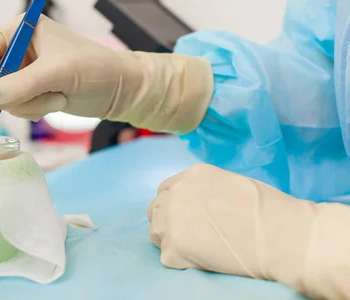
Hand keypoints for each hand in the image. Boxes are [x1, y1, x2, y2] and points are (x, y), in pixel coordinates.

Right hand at [0, 15, 212, 133]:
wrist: (122, 89)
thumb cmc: (95, 69)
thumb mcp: (57, 73)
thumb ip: (19, 85)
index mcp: (20, 29)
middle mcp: (18, 49)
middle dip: (14, 95)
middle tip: (36, 101)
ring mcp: (24, 72)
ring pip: (2, 98)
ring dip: (29, 105)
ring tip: (57, 97)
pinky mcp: (32, 91)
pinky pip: (16, 107)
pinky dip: (34, 110)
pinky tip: (57, 102)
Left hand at [148, 164, 316, 290]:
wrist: (281, 236)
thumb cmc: (268, 210)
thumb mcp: (230, 183)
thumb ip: (205, 190)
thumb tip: (198, 203)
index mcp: (191, 176)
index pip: (166, 190)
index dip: (174, 205)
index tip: (183, 217)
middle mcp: (176, 194)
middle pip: (156, 210)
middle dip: (168, 221)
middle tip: (188, 236)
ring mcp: (172, 220)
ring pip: (156, 232)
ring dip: (171, 241)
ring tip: (196, 249)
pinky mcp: (174, 247)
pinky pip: (167, 257)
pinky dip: (182, 261)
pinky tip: (203, 260)